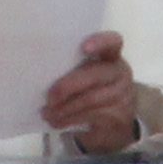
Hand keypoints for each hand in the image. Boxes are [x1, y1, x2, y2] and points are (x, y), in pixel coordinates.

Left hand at [43, 31, 159, 157]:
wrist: (116, 120)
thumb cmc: (94, 89)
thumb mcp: (87, 74)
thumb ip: (73, 68)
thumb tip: (40, 74)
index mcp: (111, 56)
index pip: (112, 42)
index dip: (100, 42)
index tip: (84, 47)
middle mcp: (120, 73)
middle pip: (95, 75)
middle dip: (68, 86)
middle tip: (49, 97)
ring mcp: (122, 95)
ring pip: (90, 99)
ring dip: (64, 108)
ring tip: (46, 112)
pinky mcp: (118, 116)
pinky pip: (91, 116)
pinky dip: (69, 119)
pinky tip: (57, 121)